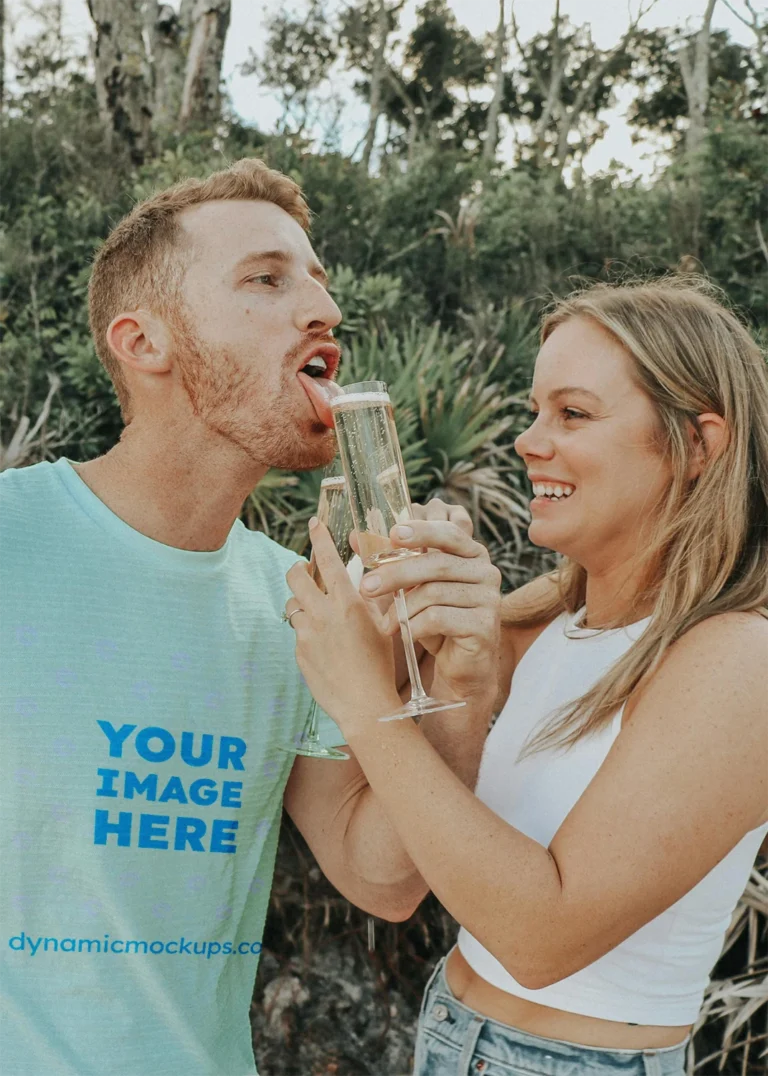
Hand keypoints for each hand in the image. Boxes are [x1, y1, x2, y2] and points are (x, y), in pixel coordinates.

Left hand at [285, 521, 401, 734]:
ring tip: (316, 610)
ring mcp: (307, 634)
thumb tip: (369, 577)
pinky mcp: (299, 652)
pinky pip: (297, 631)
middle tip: (304, 569)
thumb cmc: (381, 665)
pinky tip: (324, 645)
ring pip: (292, 604)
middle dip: (298, 568)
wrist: (365, 705)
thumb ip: (373, 598)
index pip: (327, 559)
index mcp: (348, 603)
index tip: (313, 524)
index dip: (319, 537)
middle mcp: (323, 614)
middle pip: (295, 576)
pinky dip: (307, 630)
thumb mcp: (385, 624)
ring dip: (301, 601)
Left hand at [358, 503, 501, 703]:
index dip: (421, 531)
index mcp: (471, 554)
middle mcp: (486, 572)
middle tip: (367, 586)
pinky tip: (404, 634)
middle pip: (436, 564)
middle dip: (396, 574)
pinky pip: (439, 618)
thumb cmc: (435, 621)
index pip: (448, 532)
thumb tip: (354, 537)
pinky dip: (414, 626)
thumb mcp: (413, 587)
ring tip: (386, 623)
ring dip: (402, 609)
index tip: (393, 534)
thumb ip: (390, 561)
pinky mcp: (485, 626)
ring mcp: (489, 599)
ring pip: (434, 593)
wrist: (461, 665)